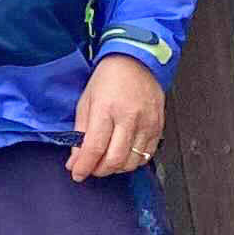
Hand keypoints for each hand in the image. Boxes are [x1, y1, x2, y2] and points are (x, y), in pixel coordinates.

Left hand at [69, 54, 166, 178]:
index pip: (95, 147)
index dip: (84, 166)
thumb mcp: (86, 101)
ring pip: (132, 161)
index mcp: (106, 109)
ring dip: (116, 168)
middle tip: (91, 168)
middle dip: (99, 170)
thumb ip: (80, 133)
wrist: (137, 60)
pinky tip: (123, 154)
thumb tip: (75, 160)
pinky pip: (147, 155)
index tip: (77, 174)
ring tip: (106, 161)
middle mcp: (129, 117)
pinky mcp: (158, 126)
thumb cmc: (109, 78)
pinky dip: (133, 161)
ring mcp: (147, 123)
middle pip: (115, 159)